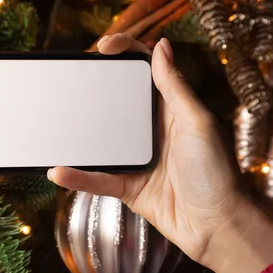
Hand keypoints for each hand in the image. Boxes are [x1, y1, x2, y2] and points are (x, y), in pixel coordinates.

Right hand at [48, 35, 272, 272]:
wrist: (218, 227)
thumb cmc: (217, 173)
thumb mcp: (196, 122)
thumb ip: (175, 86)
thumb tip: (161, 46)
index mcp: (173, 108)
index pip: (146, 70)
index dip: (126, 52)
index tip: (103, 48)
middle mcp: (153, 130)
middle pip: (118, 100)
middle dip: (94, 86)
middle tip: (71, 76)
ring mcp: (139, 158)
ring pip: (101, 140)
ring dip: (79, 133)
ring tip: (55, 120)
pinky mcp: (128, 187)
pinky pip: (98, 179)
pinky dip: (78, 177)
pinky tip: (58, 171)